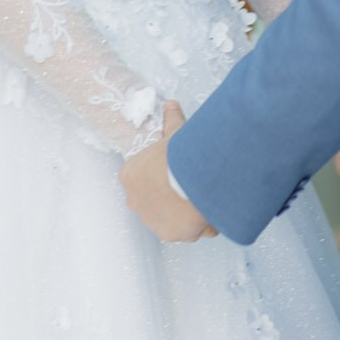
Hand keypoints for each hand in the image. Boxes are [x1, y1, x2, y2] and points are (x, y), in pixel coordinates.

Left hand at [119, 101, 218, 242]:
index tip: (174, 167)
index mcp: (129, 177)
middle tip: (189, 183)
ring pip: (169, 218)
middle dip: (169, 195)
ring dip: (183, 211)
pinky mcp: (172, 235)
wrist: (188, 179)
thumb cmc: (176, 156)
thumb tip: (171, 105)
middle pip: (154, 200)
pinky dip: (199, 225)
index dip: (159, 171)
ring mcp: (153, 221)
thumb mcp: (173, 133)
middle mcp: (136, 202)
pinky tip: (210, 211)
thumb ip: (171, 121)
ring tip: (202, 196)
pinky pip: (186, 231)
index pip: (140, 177)